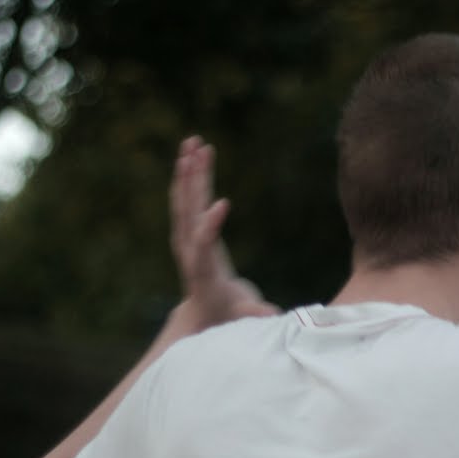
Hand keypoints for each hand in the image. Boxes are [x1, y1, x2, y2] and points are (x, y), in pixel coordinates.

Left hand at [169, 136, 278, 329]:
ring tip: (193, 141)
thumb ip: (254, 313)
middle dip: (191, 183)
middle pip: (187, 212)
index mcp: (202, 269)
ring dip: (189, 170)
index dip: (210, 225)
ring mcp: (187, 236)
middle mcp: (189, 248)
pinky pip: (189, 197)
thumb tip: (273, 316)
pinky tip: (196, 152)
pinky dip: (192, 175)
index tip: (221, 203)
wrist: (202, 312)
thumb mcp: (242, 316)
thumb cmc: (227, 314)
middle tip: (194, 154)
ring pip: (185, 198)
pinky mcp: (191, 227)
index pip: (203, 244)